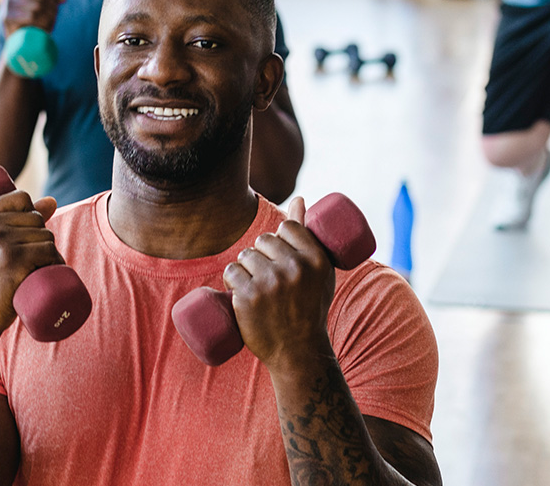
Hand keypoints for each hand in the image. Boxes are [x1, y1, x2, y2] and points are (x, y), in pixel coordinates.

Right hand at [0, 191, 61, 344]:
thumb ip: (14, 218)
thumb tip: (52, 201)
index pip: (21, 198)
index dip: (32, 215)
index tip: (25, 238)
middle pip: (36, 218)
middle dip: (41, 238)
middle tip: (32, 261)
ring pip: (45, 236)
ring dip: (51, 253)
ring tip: (39, 269)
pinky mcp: (13, 261)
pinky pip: (48, 252)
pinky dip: (56, 262)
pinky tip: (50, 271)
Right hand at [1, 0, 64, 33]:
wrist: (11, 38)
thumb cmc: (26, 20)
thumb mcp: (34, 5)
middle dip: (53, 4)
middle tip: (56, 14)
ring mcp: (7, 5)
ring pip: (38, 7)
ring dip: (50, 16)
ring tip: (52, 22)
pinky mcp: (7, 19)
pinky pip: (31, 18)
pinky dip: (43, 23)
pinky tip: (46, 29)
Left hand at [223, 197, 338, 368]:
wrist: (298, 352)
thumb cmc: (309, 308)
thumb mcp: (319, 273)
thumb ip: (308, 236)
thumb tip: (299, 198)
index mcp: (317, 259)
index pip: (287, 227)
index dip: (279, 238)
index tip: (280, 256)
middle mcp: (295, 268)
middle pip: (263, 240)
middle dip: (260, 254)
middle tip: (266, 275)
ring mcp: (270, 282)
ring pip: (245, 255)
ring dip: (244, 267)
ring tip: (254, 285)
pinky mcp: (249, 297)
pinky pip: (230, 272)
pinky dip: (230, 280)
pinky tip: (238, 290)